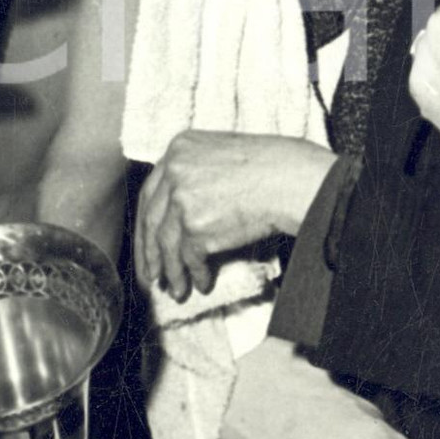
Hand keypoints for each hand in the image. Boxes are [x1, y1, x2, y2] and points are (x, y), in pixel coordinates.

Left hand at [135, 131, 335, 301]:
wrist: (292, 179)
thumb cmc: (271, 166)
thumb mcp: (223, 154)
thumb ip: (196, 172)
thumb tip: (178, 210)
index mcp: (179, 147)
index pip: (151, 192)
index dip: (148, 224)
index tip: (147, 245)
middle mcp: (174, 170)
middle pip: (151, 219)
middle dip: (150, 253)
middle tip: (153, 276)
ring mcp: (182, 198)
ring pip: (166, 244)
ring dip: (171, 271)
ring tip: (177, 290)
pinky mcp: (196, 226)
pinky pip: (189, 258)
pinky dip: (194, 274)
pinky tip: (202, 284)